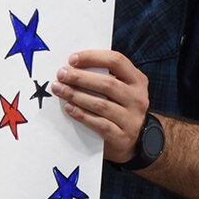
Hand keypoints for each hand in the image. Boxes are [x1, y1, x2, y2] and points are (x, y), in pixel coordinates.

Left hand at [50, 49, 149, 163]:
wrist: (133, 141)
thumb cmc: (119, 108)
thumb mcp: (120, 88)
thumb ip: (104, 76)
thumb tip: (72, 66)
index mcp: (137, 80)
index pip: (116, 61)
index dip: (93, 57)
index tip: (72, 59)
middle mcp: (138, 98)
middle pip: (107, 83)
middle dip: (80, 77)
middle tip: (61, 75)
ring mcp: (132, 119)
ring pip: (102, 104)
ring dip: (77, 96)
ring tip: (60, 90)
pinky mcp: (122, 137)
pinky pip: (100, 124)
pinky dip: (82, 115)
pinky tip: (69, 108)